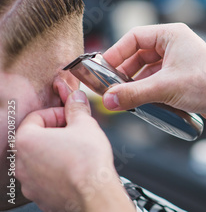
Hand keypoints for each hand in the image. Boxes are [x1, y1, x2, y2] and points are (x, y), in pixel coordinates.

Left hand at [16, 91, 134, 211]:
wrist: (94, 193)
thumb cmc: (87, 161)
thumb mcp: (85, 124)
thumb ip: (77, 108)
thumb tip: (75, 98)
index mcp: (26, 140)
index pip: (36, 116)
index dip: (57, 112)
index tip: (71, 115)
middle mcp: (22, 163)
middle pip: (37, 138)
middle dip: (57, 132)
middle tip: (76, 131)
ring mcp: (29, 182)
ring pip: (41, 159)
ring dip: (57, 151)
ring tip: (78, 150)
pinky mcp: (40, 196)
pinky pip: (46, 177)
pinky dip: (58, 170)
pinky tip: (76, 167)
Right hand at [102, 23, 205, 127]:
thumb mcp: (164, 88)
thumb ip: (133, 93)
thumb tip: (108, 100)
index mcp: (172, 35)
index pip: (135, 37)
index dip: (117, 52)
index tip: (103, 68)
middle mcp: (175, 43)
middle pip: (139, 53)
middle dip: (124, 71)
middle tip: (110, 86)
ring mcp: (179, 59)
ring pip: (147, 67)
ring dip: (135, 81)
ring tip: (122, 96)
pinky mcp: (182, 74)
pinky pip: (157, 77)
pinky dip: (146, 88)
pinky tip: (139, 101)